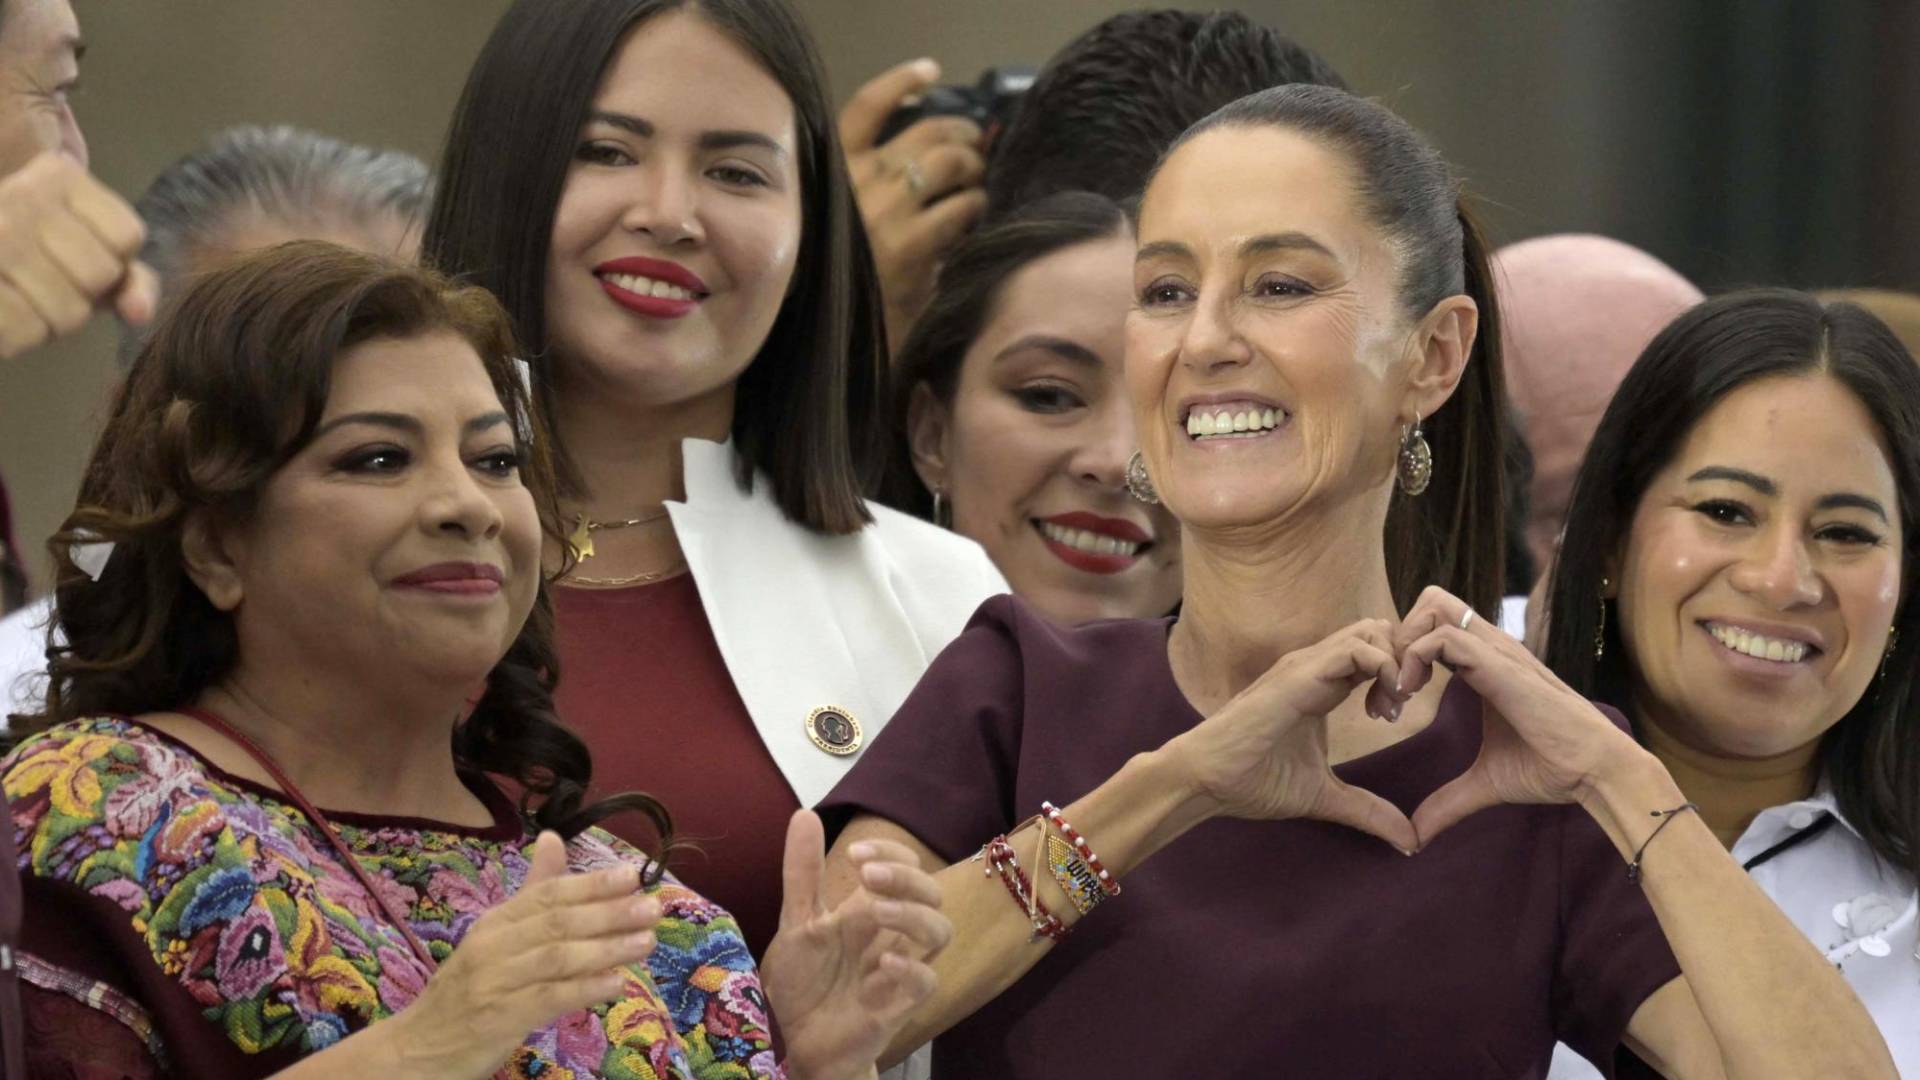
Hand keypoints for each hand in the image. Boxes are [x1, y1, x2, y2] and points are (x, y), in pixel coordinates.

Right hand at [0, 151, 157, 359]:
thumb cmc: (41, 252)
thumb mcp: (93, 253)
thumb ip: (131, 280)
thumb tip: (139, 314)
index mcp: (60, 176)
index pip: (126, 236)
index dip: (115, 260)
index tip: (80, 253)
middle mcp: (22, 195)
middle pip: (99, 275)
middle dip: (84, 295)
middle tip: (50, 283)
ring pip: (68, 311)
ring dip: (54, 321)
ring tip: (26, 297)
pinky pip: (23, 331)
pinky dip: (21, 337)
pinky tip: (6, 314)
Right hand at [382, 832, 661, 1078]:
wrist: (420, 1047)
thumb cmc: (469, 988)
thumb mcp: (497, 937)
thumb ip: (532, 892)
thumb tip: (553, 837)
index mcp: (496, 922)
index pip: (548, 894)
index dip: (592, 883)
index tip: (635, 875)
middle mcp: (493, 946)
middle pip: (557, 923)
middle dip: (610, 913)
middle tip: (653, 908)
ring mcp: (493, 983)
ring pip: (557, 958)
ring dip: (607, 948)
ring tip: (646, 942)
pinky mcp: (498, 1020)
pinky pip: (547, 999)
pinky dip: (585, 988)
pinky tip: (616, 983)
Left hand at [762, 810, 948, 1079]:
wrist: (795, 1041)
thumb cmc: (803, 980)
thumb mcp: (796, 921)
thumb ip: (802, 872)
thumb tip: (805, 813)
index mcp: (871, 908)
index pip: (906, 865)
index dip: (892, 853)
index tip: (857, 857)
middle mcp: (893, 934)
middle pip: (931, 892)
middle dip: (905, 878)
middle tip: (868, 876)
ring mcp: (900, 968)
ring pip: (940, 931)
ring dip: (912, 914)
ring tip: (875, 911)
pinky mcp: (899, 1005)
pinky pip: (927, 982)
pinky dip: (911, 968)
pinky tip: (882, 963)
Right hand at [839, 58, 987, 351]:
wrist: (830, 338)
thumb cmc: (842, 280)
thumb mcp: (849, 223)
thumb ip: (884, 185)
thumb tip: (956, 150)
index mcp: (833, 170)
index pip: (865, 106)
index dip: (900, 81)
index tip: (929, 71)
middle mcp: (855, 183)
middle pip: (927, 130)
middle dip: (963, 134)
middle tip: (976, 150)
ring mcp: (882, 213)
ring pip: (950, 163)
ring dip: (975, 170)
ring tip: (977, 188)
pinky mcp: (909, 246)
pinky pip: (961, 208)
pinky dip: (976, 208)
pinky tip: (974, 220)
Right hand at [1162, 619, 1417, 852]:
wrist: (1206, 780)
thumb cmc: (1252, 781)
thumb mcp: (1324, 796)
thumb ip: (1367, 811)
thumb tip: (1410, 840)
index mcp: (1321, 685)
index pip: (1373, 654)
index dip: (1396, 676)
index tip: (1393, 716)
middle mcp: (1315, 666)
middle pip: (1378, 631)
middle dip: (1404, 662)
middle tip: (1399, 707)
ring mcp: (1306, 666)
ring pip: (1371, 631)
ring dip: (1396, 664)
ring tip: (1391, 707)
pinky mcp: (1300, 676)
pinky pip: (1356, 650)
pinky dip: (1384, 669)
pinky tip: (1383, 707)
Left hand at [1393, 586, 1649, 846]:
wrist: (1594, 771)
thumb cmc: (1550, 768)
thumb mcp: (1484, 782)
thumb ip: (1447, 801)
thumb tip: (1416, 834)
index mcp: (1483, 665)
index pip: (1431, 627)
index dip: (1400, 658)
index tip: (1389, 706)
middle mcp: (1489, 648)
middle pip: (1430, 602)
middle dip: (1397, 637)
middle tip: (1389, 689)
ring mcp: (1495, 651)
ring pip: (1433, 606)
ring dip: (1402, 645)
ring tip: (1398, 693)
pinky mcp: (1500, 665)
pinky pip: (1443, 637)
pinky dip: (1414, 658)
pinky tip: (1409, 696)